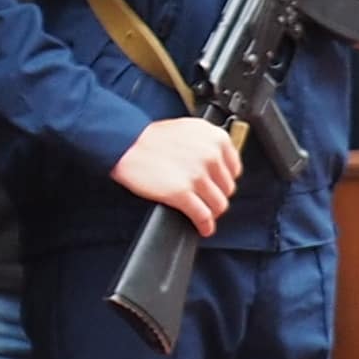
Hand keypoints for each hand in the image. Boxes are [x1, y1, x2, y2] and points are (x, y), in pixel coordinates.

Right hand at [114, 116, 238, 231]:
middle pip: (227, 188)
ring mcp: (197, 175)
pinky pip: (202, 216)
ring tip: (204, 215)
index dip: (223, 180)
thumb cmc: (149, 138)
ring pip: (218, 204)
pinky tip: (203, 228)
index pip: (234, 169)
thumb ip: (207, 144)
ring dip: (211, 213)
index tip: (215, 185)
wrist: (123, 144)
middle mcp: (210, 155)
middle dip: (216, 196)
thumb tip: (218, 164)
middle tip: (205, 199)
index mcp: (215, 137)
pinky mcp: (181, 193)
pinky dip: (205, 225)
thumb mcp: (187, 130)